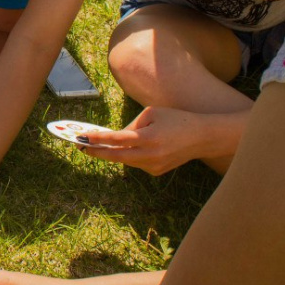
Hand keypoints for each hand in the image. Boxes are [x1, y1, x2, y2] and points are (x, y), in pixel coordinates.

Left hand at [77, 106, 207, 174]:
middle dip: (97, 152)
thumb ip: (131, 125)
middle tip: (82, 147)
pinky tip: (134, 148)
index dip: (98, 139)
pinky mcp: (157, 171)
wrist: (202, 137)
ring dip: (113, 153)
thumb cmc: (176, 119)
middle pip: (117, 156)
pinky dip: (131, 155)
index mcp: (149, 137)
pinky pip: (136, 163)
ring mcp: (154, 165)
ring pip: (126, 160)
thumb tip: (115, 138)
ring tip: (100, 145)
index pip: (117, 139)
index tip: (83, 137)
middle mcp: (151, 154)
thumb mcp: (152, 113)